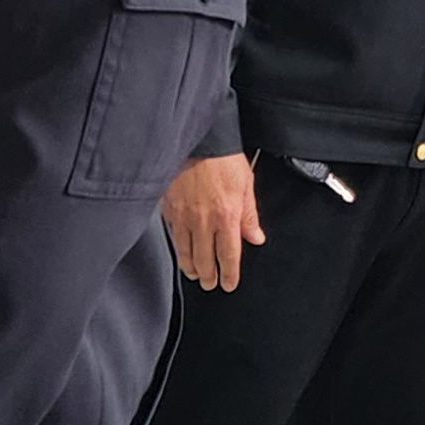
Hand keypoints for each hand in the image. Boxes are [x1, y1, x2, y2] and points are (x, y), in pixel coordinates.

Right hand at [163, 152, 263, 290]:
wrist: (198, 140)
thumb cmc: (223, 158)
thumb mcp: (246, 184)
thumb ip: (250, 215)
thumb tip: (256, 237)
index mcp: (227, 215)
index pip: (229, 255)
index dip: (229, 274)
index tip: (229, 284)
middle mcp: (204, 220)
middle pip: (205, 260)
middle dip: (209, 276)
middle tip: (210, 283)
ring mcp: (184, 216)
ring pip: (186, 252)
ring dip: (191, 267)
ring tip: (195, 274)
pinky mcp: (169, 210)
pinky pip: (173, 236)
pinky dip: (178, 248)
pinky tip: (181, 252)